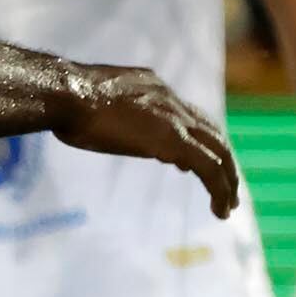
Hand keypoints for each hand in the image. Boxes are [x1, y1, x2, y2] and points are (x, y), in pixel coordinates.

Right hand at [56, 68, 241, 216]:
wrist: (69, 94)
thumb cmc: (67, 99)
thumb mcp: (97, 102)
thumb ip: (115, 112)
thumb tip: (112, 123)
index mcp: (153, 86)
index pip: (186, 114)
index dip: (198, 138)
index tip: (193, 163)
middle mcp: (170, 99)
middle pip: (211, 132)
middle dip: (223, 161)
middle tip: (227, 188)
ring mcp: (175, 119)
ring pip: (219, 151)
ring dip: (228, 180)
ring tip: (227, 206)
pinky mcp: (174, 141)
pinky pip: (209, 168)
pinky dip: (220, 189)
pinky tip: (219, 210)